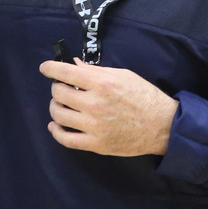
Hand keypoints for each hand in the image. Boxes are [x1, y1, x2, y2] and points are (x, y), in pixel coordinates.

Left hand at [38, 57, 178, 156]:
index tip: (45, 68)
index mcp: (102, 83)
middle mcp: (95, 104)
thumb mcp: (122, 75)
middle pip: (59, 93)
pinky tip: (55, 126)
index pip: (66, 72)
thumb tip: (73, 64)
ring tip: (60, 105)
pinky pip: (66, 140)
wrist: (162, 126)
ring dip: (55, 107)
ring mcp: (94, 126)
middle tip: (61, 87)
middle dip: (56, 88)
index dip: (50, 68)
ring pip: (59, 115)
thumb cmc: (144, 96)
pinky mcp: (96, 144)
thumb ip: (95, 70)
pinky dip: (56, 132)